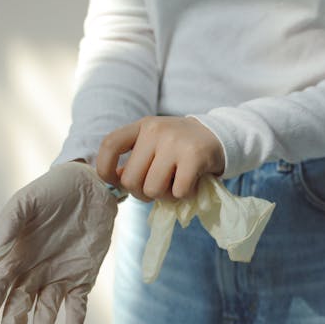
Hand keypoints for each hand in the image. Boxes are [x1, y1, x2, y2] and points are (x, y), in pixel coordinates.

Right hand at [0, 161, 117, 323]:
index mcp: (13, 257)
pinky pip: (77, 305)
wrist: (92, 184)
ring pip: (45, 313)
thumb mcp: (26, 202)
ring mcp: (58, 277)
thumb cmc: (53, 191)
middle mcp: (32, 272)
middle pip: (16, 310)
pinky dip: (73, 321)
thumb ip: (7, 226)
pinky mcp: (83, 277)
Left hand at [96, 116, 224, 202]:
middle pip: (131, 180)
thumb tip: (116, 181)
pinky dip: (184, 195)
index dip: (105, 170)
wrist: (219, 136)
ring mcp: (175, 142)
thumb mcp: (154, 144)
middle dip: (142, 193)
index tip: (116, 181)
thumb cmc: (180, 147)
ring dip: (165, 196)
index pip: (110, 145)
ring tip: (176, 185)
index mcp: (142, 126)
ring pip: (152, 189)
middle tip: (159, 188)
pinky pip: (178, 192)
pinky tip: (191, 184)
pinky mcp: (195, 156)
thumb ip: (136, 160)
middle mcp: (156, 130)